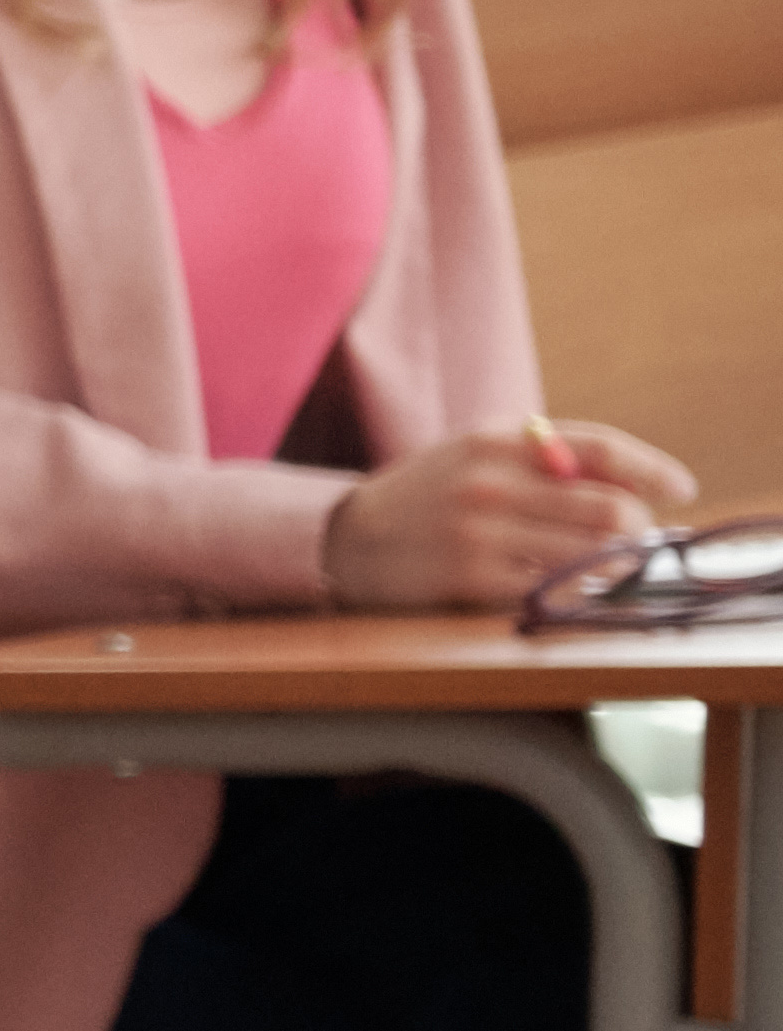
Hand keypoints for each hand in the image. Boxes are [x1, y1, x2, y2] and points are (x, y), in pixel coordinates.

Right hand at [320, 420, 692, 609]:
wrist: (348, 539)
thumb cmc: (430, 497)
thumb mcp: (479, 456)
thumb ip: (547, 457)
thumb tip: (637, 484)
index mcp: (497, 440)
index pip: (600, 447)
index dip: (652, 469)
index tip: (682, 490)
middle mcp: (491, 481)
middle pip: (609, 508)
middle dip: (638, 529)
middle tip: (638, 541)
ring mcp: (480, 531)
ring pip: (591, 552)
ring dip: (618, 564)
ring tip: (612, 565)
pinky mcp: (471, 577)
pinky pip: (555, 587)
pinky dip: (579, 590)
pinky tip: (574, 586)